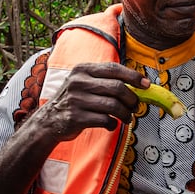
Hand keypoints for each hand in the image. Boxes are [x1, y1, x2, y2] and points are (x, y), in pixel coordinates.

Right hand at [32, 62, 147, 143]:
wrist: (48, 121)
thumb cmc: (74, 101)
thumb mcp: (84, 83)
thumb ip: (105, 81)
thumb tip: (138, 85)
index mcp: (82, 70)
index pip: (114, 69)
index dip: (133, 76)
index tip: (146, 85)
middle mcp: (78, 82)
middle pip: (117, 87)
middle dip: (132, 99)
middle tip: (135, 106)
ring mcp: (76, 100)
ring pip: (113, 105)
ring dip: (125, 114)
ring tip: (127, 118)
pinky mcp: (76, 117)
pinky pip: (105, 120)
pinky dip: (113, 124)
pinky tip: (111, 125)